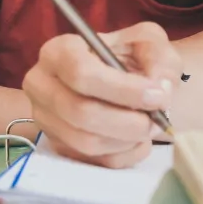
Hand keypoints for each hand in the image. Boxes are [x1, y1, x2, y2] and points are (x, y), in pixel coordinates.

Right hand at [22, 22, 178, 167]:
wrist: (129, 82)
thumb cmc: (134, 58)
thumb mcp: (150, 42)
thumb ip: (158, 59)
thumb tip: (160, 89)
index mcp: (59, 51)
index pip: (81, 73)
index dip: (122, 89)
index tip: (158, 96)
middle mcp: (42, 86)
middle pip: (81, 112)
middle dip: (128, 121)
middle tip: (159, 119)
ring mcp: (47, 120)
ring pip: (87, 142)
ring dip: (128, 139)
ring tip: (151, 127)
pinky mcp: (59, 146)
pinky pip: (94, 161)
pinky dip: (125, 154)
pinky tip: (138, 139)